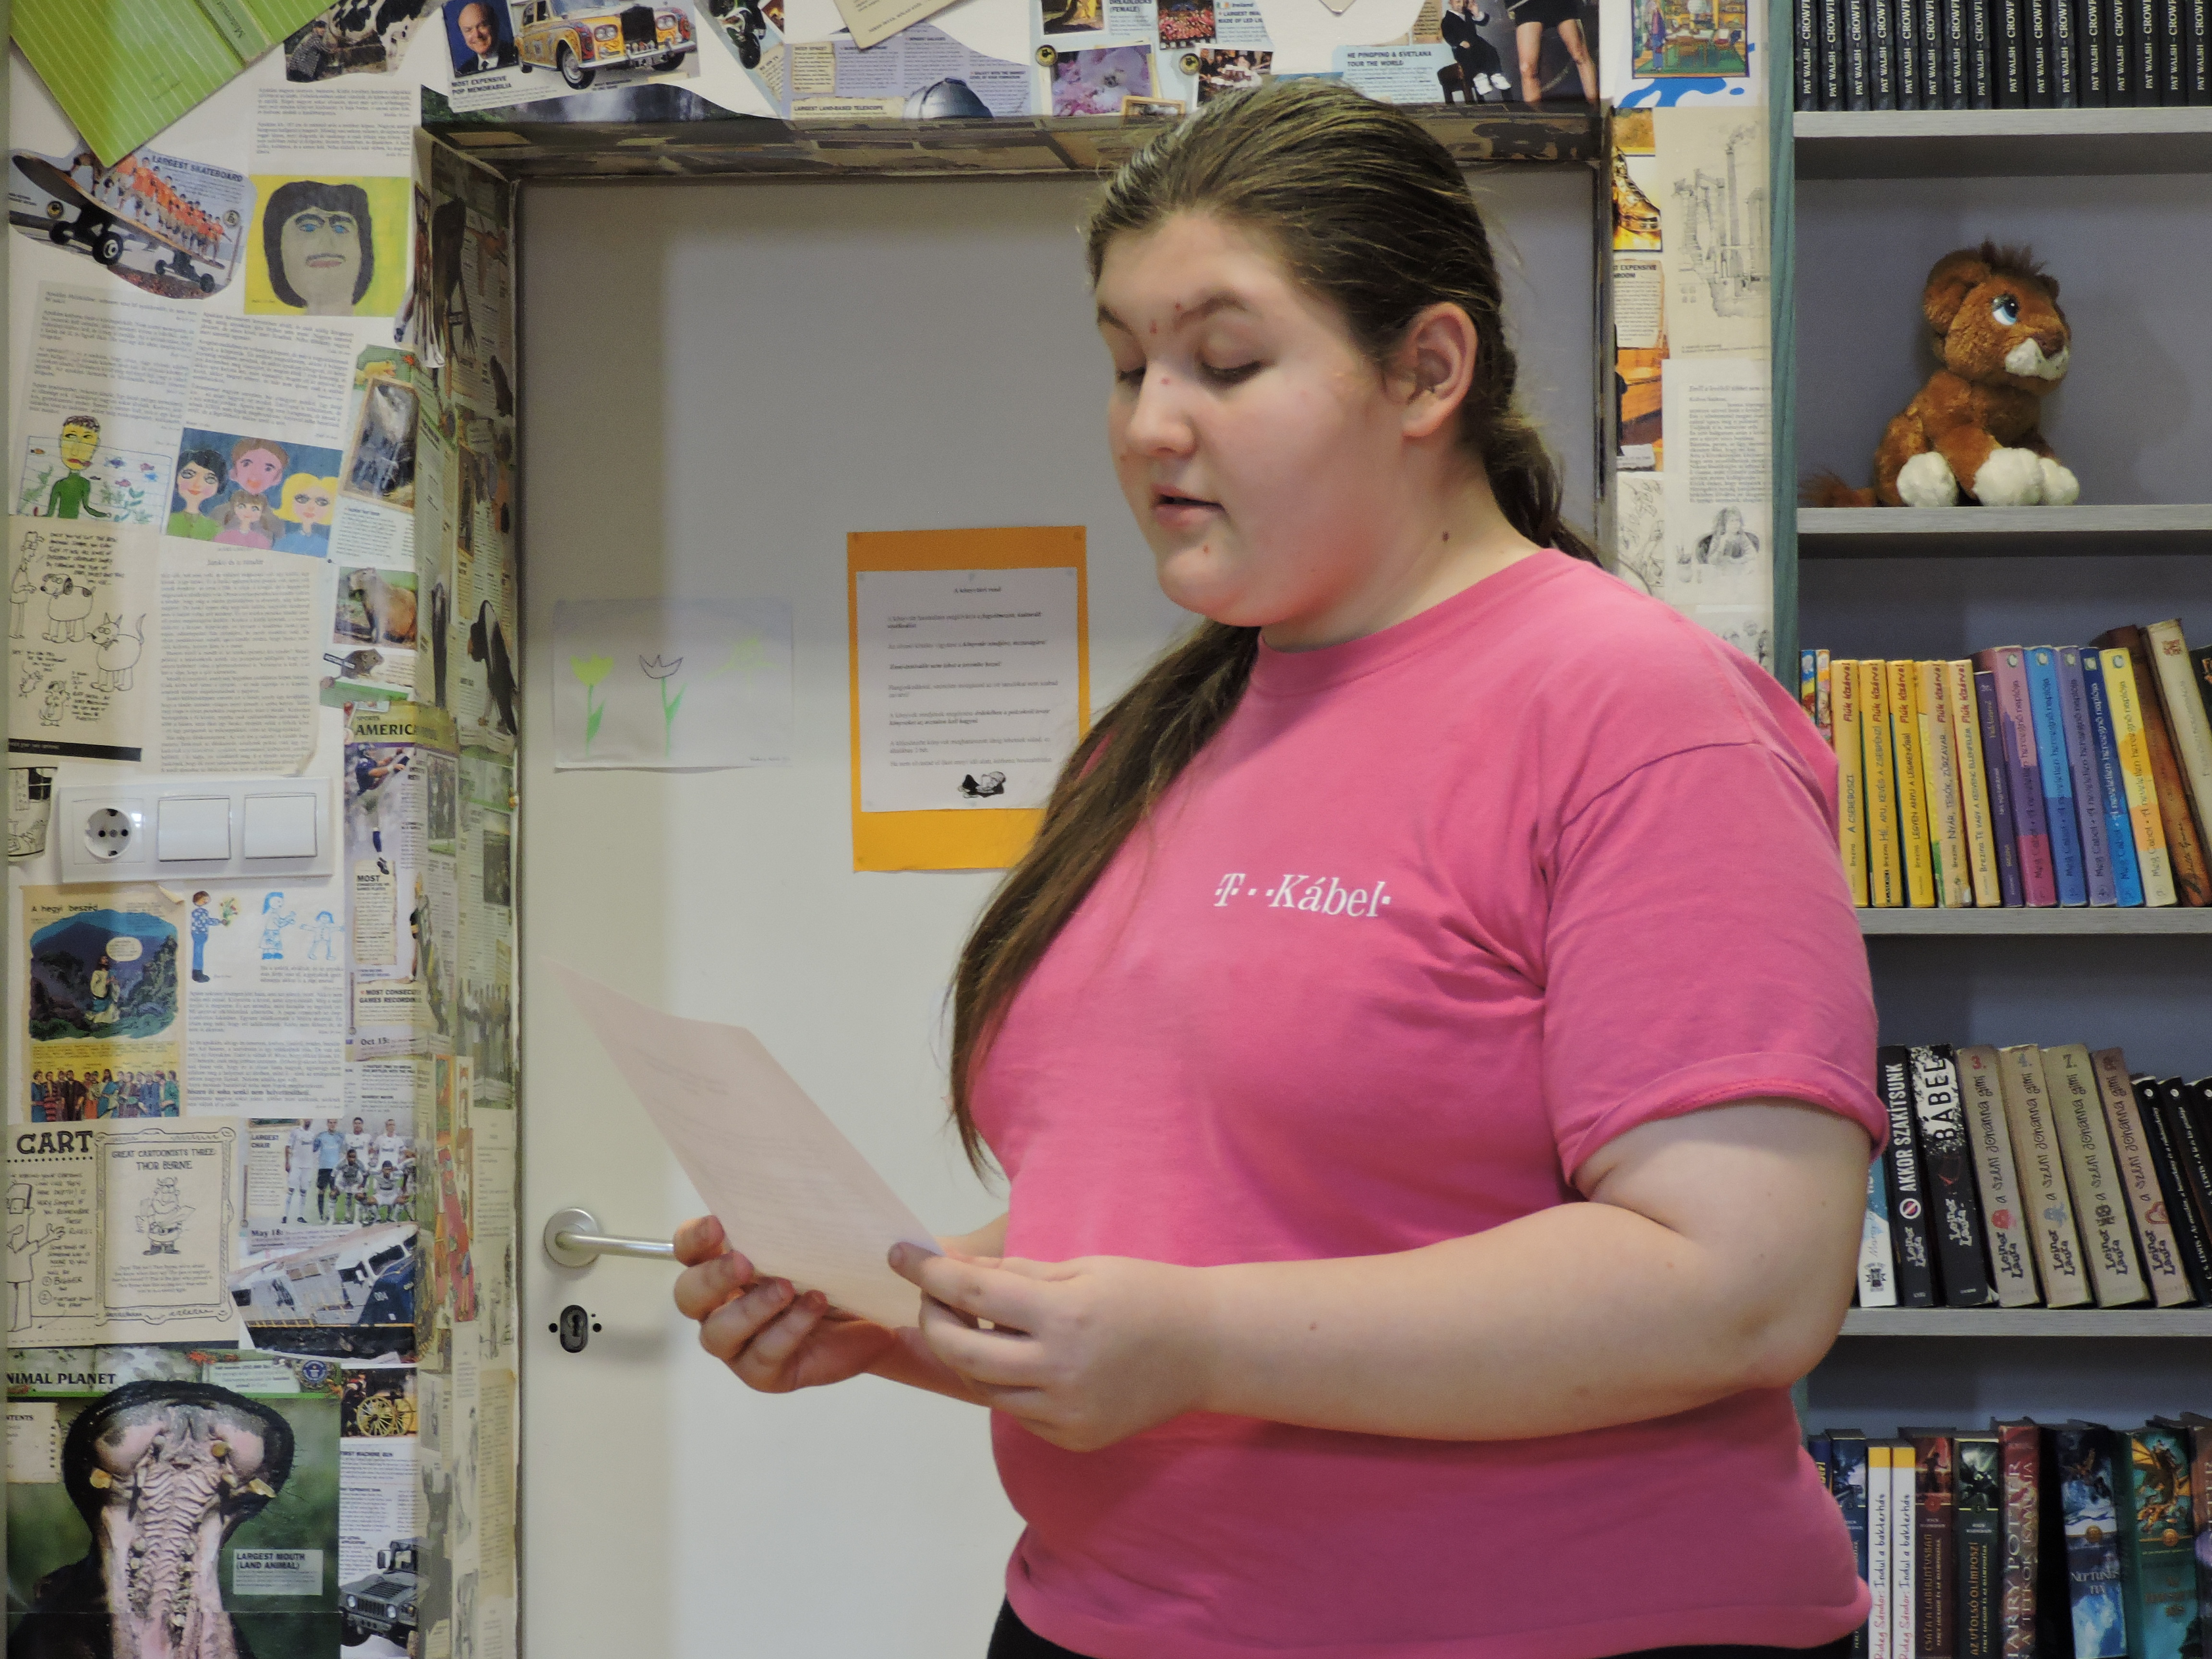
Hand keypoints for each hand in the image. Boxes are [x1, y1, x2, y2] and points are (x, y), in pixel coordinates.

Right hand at [672, 1215, 899, 1392]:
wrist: (877, 1315)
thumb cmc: (838, 1271)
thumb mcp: (820, 1242)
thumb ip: (800, 1225)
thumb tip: (799, 1199)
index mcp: (724, 1265)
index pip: (688, 1249)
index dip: (693, 1238)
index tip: (718, 1224)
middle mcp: (721, 1305)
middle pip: (689, 1294)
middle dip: (714, 1276)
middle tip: (745, 1262)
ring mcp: (738, 1343)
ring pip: (717, 1332)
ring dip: (750, 1308)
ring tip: (787, 1288)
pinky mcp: (762, 1372)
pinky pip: (762, 1354)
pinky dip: (788, 1329)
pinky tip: (815, 1306)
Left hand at [891, 1244, 1209, 1451]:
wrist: (1207, 1348)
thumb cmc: (1144, 1293)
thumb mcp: (1081, 1268)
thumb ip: (1013, 1274)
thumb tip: (950, 1268)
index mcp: (1064, 1316)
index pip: (972, 1294)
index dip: (927, 1272)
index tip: (899, 1253)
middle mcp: (1061, 1370)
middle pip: (962, 1353)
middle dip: (934, 1321)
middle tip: (931, 1297)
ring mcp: (1067, 1413)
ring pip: (985, 1387)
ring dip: (969, 1355)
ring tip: (980, 1325)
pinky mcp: (1072, 1438)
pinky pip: (1018, 1411)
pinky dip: (1007, 1383)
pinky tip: (1023, 1358)